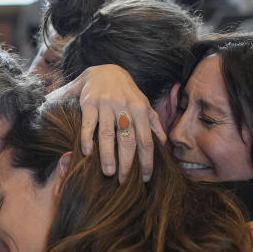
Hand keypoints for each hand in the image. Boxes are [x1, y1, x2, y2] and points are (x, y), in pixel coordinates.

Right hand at [50, 64, 164, 181]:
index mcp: (141, 110)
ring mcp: (107, 105)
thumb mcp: (144, 104)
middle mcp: (125, 107)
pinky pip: (89, 124)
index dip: (147, 161)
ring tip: (108, 173)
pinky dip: (87, 139)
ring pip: (108, 134)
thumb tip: (166, 146)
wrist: (105, 70)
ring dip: (108, 155)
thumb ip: (154, 124)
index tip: (145, 178)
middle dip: (127, 163)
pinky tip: (87, 153)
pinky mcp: (90, 103)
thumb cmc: (127, 93)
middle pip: (128, 140)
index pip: (146, 140)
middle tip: (124, 182)